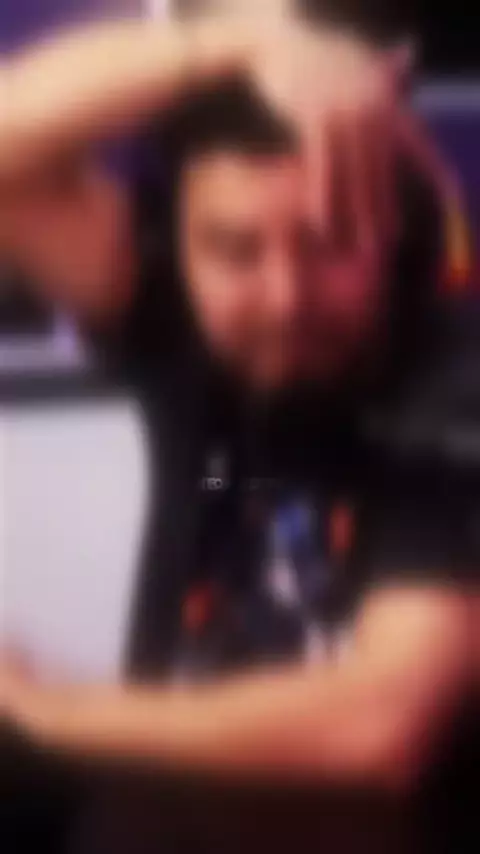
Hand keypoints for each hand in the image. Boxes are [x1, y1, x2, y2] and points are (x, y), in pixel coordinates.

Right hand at [248, 22, 399, 248]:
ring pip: (356, 172)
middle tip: (380, 246)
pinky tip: (323, 223)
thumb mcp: (346, 98)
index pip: (405, 153)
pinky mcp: (319, 113)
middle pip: (380, 169)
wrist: (275, 46)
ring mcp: (348, 107)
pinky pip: (324, 164)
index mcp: (387, 99)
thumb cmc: (310, 75)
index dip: (399, 193)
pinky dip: (325, 195)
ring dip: (356, 212)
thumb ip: (367, 126)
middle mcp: (375, 101)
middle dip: (379, 210)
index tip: (396, 229)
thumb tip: (375, 165)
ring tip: (355, 246)